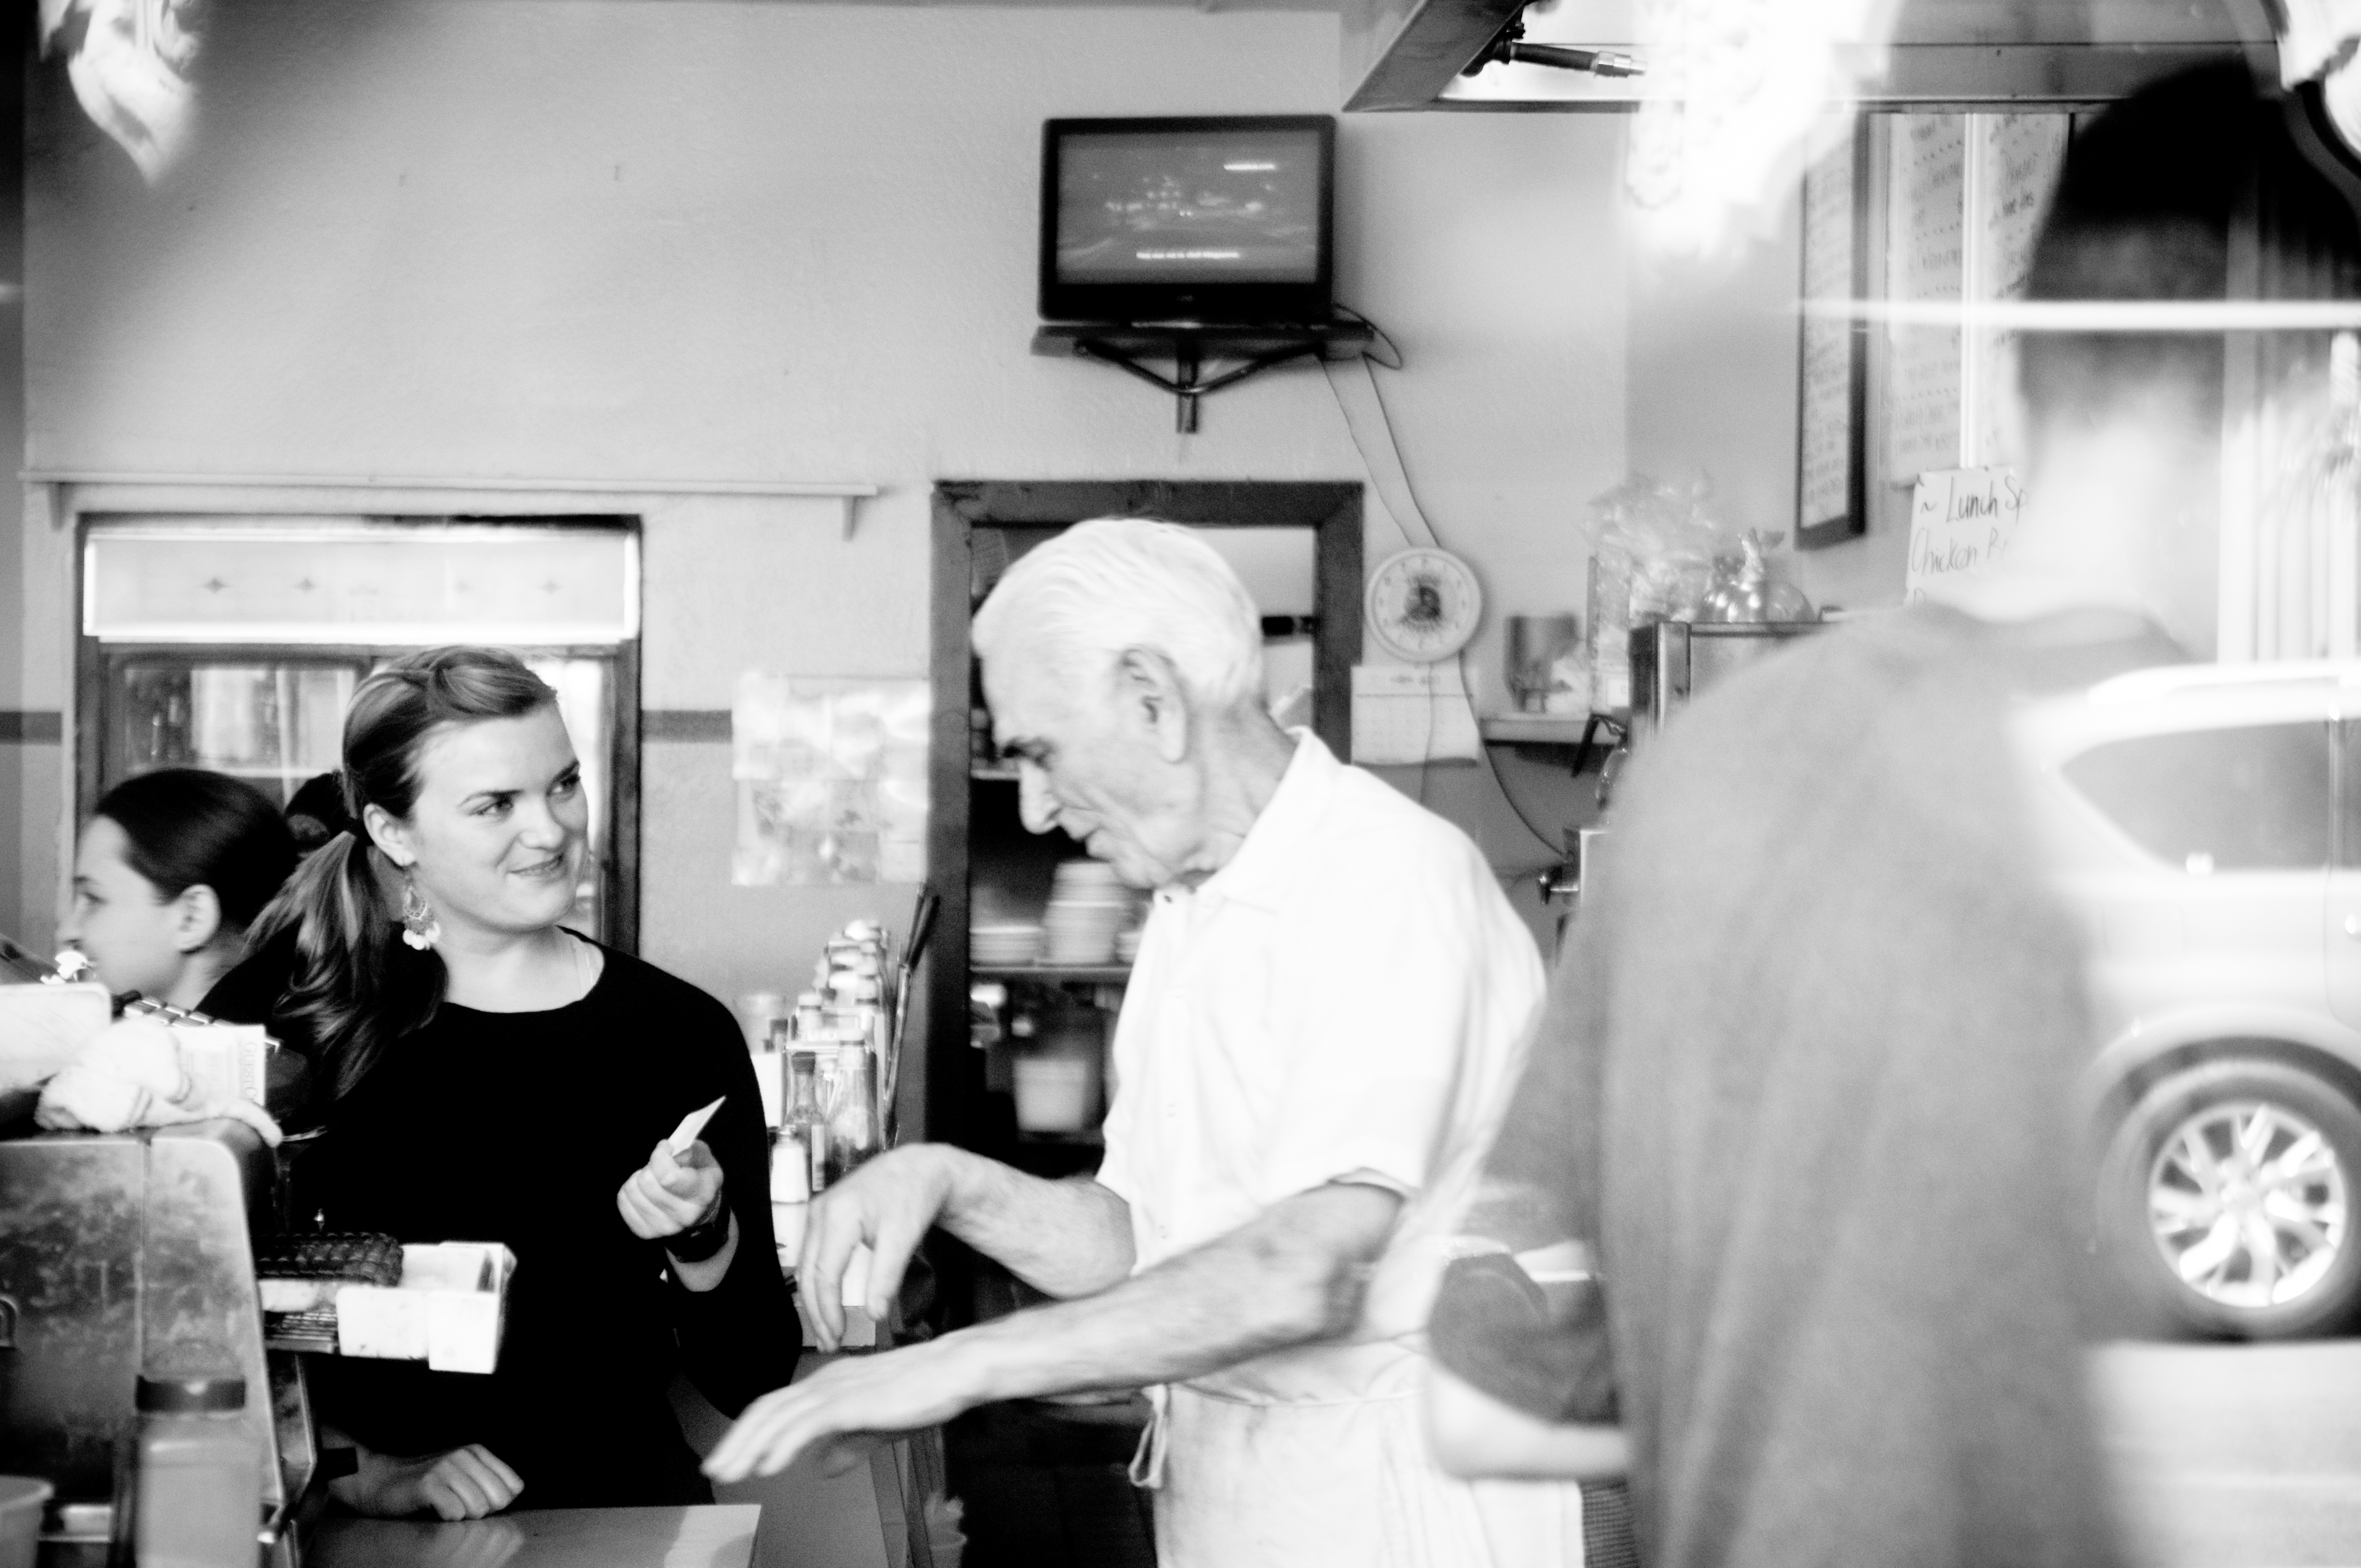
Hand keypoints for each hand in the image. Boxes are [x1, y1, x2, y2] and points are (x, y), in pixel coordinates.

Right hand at [334, 1443, 524, 1520]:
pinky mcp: (428, 1484)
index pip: (513, 1486)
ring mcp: (445, 1468)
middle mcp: (464, 1455)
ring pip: (478, 1508)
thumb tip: (513, 1495)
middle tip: (457, 1505)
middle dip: (482, 1511)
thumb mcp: (461, 1473)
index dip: (497, 1502)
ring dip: (462, 1515)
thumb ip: (487, 1480)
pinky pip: (455, 1513)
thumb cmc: (424, 1483)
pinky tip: (433, 1509)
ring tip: (444, 1506)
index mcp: (477, 1451)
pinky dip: (446, 1518)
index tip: (475, 1501)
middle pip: (498, 1499)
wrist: (379, 1481)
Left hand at [616, 1138, 723, 1239]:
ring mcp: (661, 1226)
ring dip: (639, 1177)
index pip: (668, 1176)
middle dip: (651, 1165)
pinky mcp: (643, 1231)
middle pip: (646, 1181)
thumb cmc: (700, 1182)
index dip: (661, 1155)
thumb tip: (674, 1148)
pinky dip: (630, 1190)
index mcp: (701, 1195)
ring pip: (631, 1189)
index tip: (666, 1147)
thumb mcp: (707, 1162)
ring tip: (652, 1178)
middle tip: (660, 1166)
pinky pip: (623, 1200)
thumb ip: (694, 1150)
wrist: (699, 1215)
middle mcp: (682, 1215)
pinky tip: (644, 1191)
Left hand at [704, 1342, 972, 1482]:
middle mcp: (826, 1380)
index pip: (777, 1407)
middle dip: (737, 1441)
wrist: (957, 1368)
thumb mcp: (878, 1424)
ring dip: (750, 1445)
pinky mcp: (854, 1399)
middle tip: (714, 1469)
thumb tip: (822, 1466)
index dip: (748, 1432)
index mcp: (830, 1383)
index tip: (730, 1456)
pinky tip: (770, 1464)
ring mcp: (838, 1388)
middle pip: (768, 1409)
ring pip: (781, 1416)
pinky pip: (809, 1423)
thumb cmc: (925, 1390)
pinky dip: (785, 1443)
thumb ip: (848, 1444)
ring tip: (731, 1471)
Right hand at [798, 1146, 953, 1350]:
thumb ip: (887, 1276)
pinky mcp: (822, 1217)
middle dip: (816, 1313)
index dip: (828, 1310)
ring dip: (814, 1301)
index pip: (823, 1274)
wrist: (917, 1167)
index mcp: (838, 1216)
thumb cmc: (912, 1198)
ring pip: (807, 1267)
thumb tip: (874, 1315)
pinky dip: (818, 1283)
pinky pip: (813, 1256)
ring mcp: (818, 1213)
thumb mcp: (904, 1237)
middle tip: (830, 1344)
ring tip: (827, 1332)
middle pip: (808, 1273)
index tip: (839, 1336)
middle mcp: (820, 1213)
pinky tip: (826, 1303)